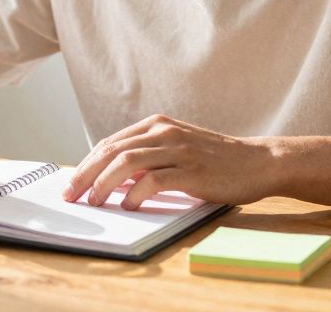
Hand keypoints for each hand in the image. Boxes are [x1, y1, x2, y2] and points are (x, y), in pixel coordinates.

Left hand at [61, 114, 276, 210]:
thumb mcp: (177, 149)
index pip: (111, 143)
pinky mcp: (192, 170)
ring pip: (127, 163)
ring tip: (95, 202)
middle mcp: (164, 132)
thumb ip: (148, 157)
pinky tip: (129, 206)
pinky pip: (154, 180)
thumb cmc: (215, 161)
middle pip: (112, 151)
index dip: (87, 164)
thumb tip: (111, 179)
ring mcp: (178, 150)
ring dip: (104, 184)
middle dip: (86, 174)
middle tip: (71, 195)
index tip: (71, 183)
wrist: (258, 162)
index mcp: (157, 124)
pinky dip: (135, 194)